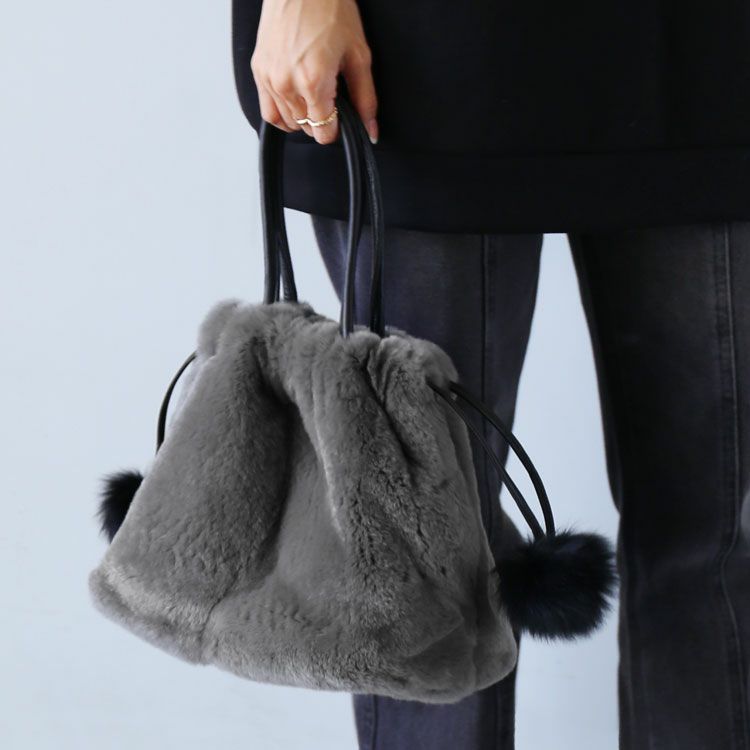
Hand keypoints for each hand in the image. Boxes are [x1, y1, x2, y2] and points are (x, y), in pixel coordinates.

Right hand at [250, 0, 377, 144]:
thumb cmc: (329, 9)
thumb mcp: (358, 55)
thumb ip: (365, 99)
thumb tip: (370, 130)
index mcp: (313, 82)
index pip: (323, 134)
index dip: (337, 129)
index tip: (341, 117)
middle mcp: (287, 84)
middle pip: (307, 130)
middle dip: (321, 120)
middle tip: (330, 96)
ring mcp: (269, 79)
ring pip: (288, 124)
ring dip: (303, 117)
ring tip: (313, 94)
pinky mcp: (258, 72)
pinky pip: (268, 112)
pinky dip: (283, 114)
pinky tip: (295, 101)